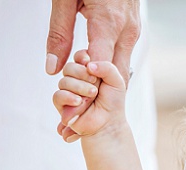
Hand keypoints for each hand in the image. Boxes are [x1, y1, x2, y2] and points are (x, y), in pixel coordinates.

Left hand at [46, 0, 139, 138]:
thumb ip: (59, 33)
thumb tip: (52, 68)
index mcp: (107, 24)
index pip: (97, 71)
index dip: (84, 98)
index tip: (69, 119)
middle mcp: (126, 33)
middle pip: (112, 79)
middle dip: (92, 106)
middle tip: (71, 128)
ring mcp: (133, 33)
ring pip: (119, 72)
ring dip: (101, 95)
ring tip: (79, 115)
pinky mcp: (133, 31)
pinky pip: (121, 60)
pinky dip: (108, 77)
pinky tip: (93, 89)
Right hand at [53, 51, 126, 141]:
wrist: (109, 123)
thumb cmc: (113, 102)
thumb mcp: (117, 81)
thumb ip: (107, 67)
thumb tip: (89, 65)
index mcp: (89, 71)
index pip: (79, 57)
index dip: (83, 58)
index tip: (89, 63)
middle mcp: (77, 79)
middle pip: (69, 67)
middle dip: (82, 74)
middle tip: (95, 85)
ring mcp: (68, 91)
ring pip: (64, 81)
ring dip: (79, 88)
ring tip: (92, 96)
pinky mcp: (62, 104)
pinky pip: (58, 96)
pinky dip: (68, 97)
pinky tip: (79, 102)